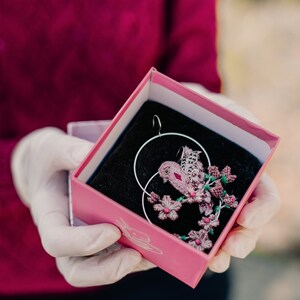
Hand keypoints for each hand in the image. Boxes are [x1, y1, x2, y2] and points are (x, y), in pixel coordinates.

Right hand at [11, 127, 153, 286]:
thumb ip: (68, 151)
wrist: (53, 168)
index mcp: (50, 215)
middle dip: (107, 269)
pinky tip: (159, 247)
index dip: (83, 243)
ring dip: (128, 265)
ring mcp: (85, 237)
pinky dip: (138, 256)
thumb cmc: (51, 161)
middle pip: (77, 269)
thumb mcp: (53, 149)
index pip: (57, 241)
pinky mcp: (102, 234)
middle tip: (135, 256)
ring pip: (101, 266)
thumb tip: (89, 155)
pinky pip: (117, 253)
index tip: (113, 231)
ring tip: (155, 254)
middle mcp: (67, 234)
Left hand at [183, 83, 280, 272]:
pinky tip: (188, 252)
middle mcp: (235, 186)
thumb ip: (208, 103)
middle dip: (241, 241)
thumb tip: (195, 99)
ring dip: (220, 250)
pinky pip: (196, 227)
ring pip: (223, 231)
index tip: (244, 220)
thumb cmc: (195, 109)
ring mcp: (212, 197)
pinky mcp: (191, 203)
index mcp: (247, 166)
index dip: (260, 210)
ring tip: (210, 262)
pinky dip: (196, 242)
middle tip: (225, 255)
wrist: (180, 119)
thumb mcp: (203, 101)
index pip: (265, 194)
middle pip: (246, 222)